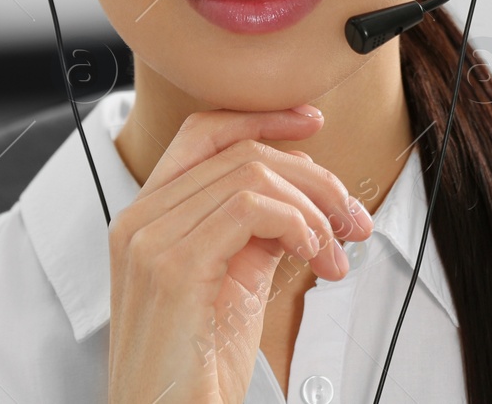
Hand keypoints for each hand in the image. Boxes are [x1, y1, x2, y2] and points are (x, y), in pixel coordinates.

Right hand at [105, 105, 374, 403]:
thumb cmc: (196, 373)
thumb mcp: (232, 286)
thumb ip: (252, 235)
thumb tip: (296, 201)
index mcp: (146, 218)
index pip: (203, 132)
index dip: (261, 118)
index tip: (311, 123)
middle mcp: (139, 219)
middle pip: (239, 152)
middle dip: (312, 177)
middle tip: (352, 217)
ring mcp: (150, 239)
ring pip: (251, 173)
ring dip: (313, 206)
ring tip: (338, 250)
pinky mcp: (174, 266)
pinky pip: (250, 207)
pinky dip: (298, 222)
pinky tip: (316, 254)